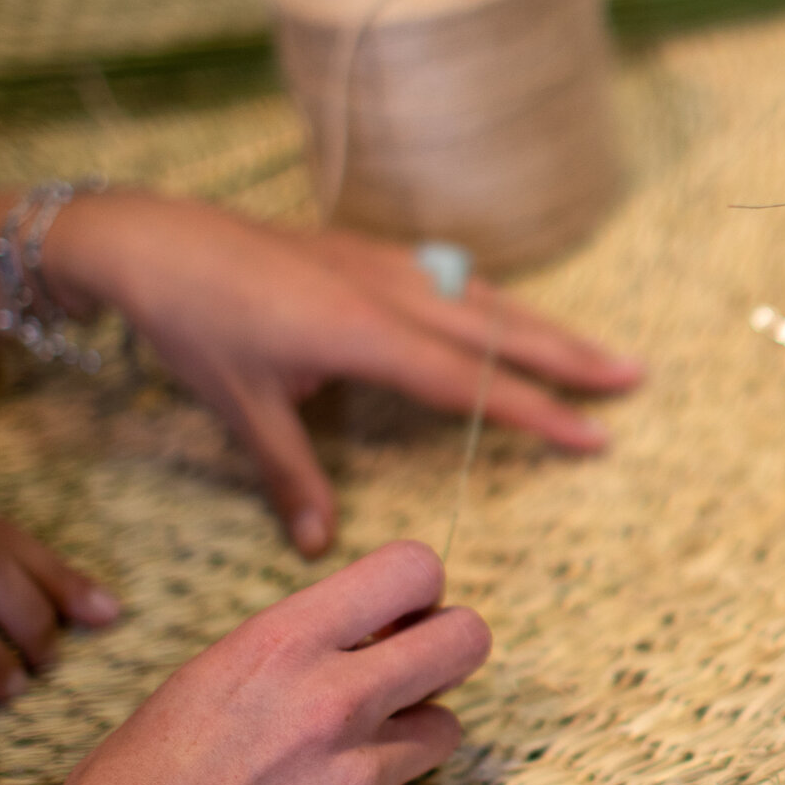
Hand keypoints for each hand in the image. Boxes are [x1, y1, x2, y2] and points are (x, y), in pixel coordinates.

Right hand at [0, 542, 479, 784]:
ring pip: (446, 729)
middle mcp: (333, 700)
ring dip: (407, 739)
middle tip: (405, 678)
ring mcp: (358, 778)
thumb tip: (382, 628)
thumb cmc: (136, 783)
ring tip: (338, 763)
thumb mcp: (207, 678)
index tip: (394, 619)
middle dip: (444, 652)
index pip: (415, 568)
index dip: (415, 592)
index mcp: (282, 643)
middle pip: (468, 638)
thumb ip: (298, 647)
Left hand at [47, 195, 642, 555]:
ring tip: (597, 351)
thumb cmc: (193, 322)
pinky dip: (497, 300)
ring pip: (485, 298)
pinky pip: (453, 276)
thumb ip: (290, 474)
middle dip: (571, 358)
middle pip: (502, 331)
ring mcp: (383, 264)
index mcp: (365, 334)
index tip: (595, 435)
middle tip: (634, 378)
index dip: (537, 413)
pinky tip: (511, 314)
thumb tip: (321, 547)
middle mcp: (390, 292)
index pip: (471, 383)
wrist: (150, 236)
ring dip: (545, 327)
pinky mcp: (368, 252)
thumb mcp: (240, 406)